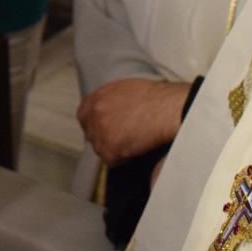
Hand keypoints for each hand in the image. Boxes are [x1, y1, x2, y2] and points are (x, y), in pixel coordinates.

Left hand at [76, 77, 190, 165]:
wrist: (167, 109)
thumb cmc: (156, 98)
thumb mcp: (126, 89)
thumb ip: (112, 100)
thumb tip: (111, 111)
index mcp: (99, 96)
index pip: (83, 114)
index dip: (93, 123)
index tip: (103, 129)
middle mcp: (95, 113)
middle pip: (91, 133)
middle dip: (103, 138)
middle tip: (121, 139)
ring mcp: (100, 131)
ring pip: (100, 149)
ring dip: (114, 149)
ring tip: (133, 143)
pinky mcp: (110, 149)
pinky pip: (111, 161)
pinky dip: (123, 159)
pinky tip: (136, 149)